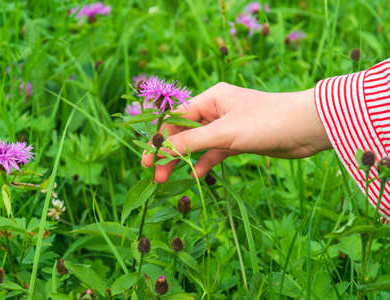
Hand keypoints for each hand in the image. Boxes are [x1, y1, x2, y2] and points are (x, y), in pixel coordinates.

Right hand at [142, 82, 331, 182]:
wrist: (306, 128)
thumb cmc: (265, 122)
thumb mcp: (224, 132)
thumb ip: (191, 142)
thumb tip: (162, 151)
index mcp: (210, 99)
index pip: (176, 119)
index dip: (159, 139)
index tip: (146, 159)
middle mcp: (216, 110)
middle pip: (184, 133)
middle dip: (169, 153)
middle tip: (155, 175)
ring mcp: (227, 127)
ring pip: (198, 145)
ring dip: (184, 161)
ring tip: (168, 179)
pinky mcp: (238, 141)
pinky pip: (214, 153)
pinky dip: (205, 163)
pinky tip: (196, 176)